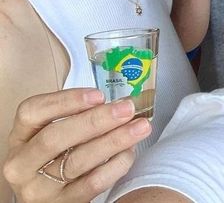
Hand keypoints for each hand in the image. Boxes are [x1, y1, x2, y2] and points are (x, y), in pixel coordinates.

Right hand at [3, 88, 150, 202]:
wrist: (45, 196)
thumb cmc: (51, 155)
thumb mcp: (47, 133)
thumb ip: (70, 116)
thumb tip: (111, 102)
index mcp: (19, 136)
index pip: (33, 112)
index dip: (66, 101)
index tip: (98, 95)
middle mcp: (22, 164)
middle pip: (56, 137)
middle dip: (95, 120)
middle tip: (126, 108)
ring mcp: (40, 189)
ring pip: (78, 161)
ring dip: (113, 141)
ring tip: (139, 127)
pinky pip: (92, 184)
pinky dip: (115, 166)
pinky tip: (129, 151)